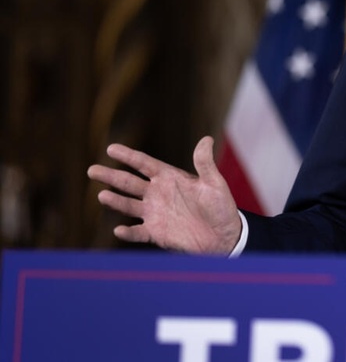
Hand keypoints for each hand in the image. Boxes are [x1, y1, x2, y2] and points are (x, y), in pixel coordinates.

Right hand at [87, 136, 242, 254]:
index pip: (144, 164)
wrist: (224, 236)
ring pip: (128, 205)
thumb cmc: (221, 207)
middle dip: (111, 176)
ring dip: (115, 201)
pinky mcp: (156, 233)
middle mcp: (158, 194)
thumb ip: (205, 164)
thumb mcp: (214, 183)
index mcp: (170, 178)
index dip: (128, 156)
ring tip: (102, 195)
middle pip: (129, 183)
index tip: (111, 148)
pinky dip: (128, 233)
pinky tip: (119, 230)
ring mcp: (155, 214)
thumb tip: (207, 139)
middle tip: (92, 170)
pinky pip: (138, 232)